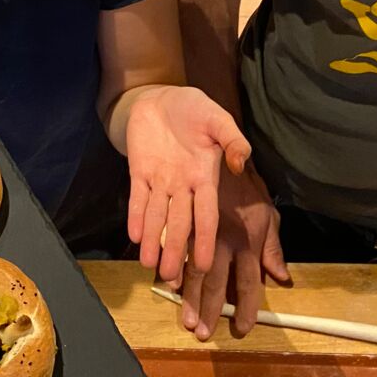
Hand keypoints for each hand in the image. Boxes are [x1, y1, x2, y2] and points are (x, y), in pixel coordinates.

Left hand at [124, 85, 251, 284]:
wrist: (162, 98)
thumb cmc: (195, 109)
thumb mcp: (218, 118)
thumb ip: (232, 139)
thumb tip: (241, 161)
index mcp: (205, 176)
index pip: (206, 214)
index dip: (205, 239)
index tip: (206, 264)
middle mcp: (183, 185)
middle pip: (179, 223)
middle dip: (176, 250)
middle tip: (172, 278)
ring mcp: (160, 181)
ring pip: (156, 216)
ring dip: (153, 241)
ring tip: (149, 266)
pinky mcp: (139, 172)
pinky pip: (137, 198)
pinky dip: (135, 217)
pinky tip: (134, 237)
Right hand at [176, 162, 287, 340]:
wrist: (219, 153)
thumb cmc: (247, 187)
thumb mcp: (268, 215)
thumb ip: (273, 249)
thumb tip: (282, 278)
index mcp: (248, 242)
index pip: (250, 283)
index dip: (247, 308)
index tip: (242, 329)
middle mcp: (225, 241)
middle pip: (217, 283)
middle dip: (210, 310)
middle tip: (203, 332)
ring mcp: (202, 232)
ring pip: (194, 270)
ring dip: (189, 297)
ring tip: (185, 318)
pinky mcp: (184, 222)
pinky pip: (177, 250)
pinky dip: (172, 269)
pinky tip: (167, 284)